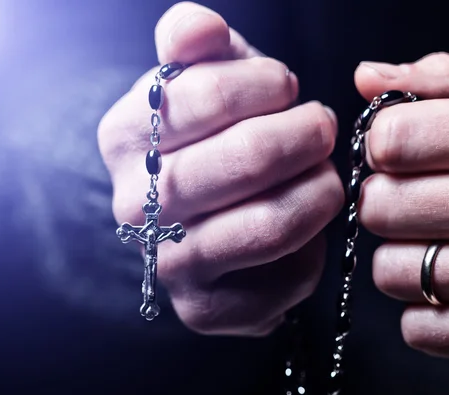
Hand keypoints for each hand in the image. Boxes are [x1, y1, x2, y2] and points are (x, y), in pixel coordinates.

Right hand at [98, 2, 341, 335]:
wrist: (211, 214)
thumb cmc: (214, 135)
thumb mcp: (203, 75)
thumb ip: (194, 40)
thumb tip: (196, 29)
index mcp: (122, 138)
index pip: (198, 98)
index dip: (259, 86)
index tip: (285, 86)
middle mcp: (133, 206)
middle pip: (235, 164)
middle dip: (298, 138)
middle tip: (322, 127)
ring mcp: (167, 263)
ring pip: (263, 227)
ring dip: (315, 194)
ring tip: (325, 176)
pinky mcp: (203, 310)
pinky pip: (278, 283)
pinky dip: (310, 252)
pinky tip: (304, 228)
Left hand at [355, 52, 448, 360]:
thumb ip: (448, 83)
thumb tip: (365, 76)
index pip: (391, 140)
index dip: (386, 144)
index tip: (403, 149)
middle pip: (379, 208)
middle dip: (388, 200)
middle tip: (420, 199)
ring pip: (390, 272)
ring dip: (403, 258)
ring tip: (442, 243)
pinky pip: (420, 329)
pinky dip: (426, 313)